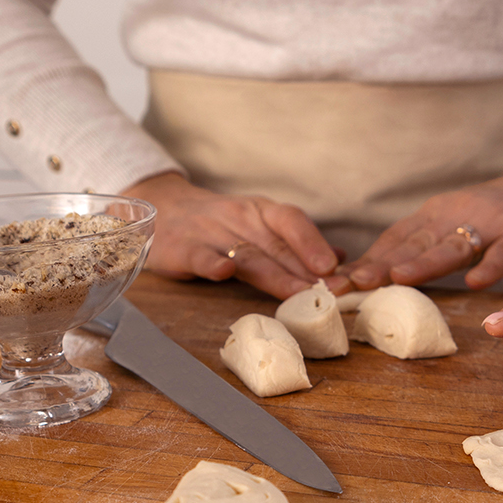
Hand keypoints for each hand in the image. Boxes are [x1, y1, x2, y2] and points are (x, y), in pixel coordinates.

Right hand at [122, 172, 343, 298]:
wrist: (161, 208)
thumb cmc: (220, 225)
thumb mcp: (259, 226)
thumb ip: (296, 244)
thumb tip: (341, 258)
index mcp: (261, 212)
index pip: (292, 221)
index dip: (314, 243)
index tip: (335, 268)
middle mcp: (241, 219)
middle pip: (277, 246)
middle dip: (306, 271)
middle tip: (332, 294)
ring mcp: (212, 233)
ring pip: (248, 256)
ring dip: (275, 275)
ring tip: (297, 293)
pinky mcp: (184, 249)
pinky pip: (201, 255)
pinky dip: (212, 264)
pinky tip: (224, 273)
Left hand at [343, 156, 502, 290]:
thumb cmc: (488, 221)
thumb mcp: (446, 230)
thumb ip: (415, 251)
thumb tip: (369, 278)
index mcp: (432, 218)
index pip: (394, 242)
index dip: (366, 263)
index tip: (336, 284)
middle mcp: (453, 218)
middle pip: (415, 244)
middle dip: (382, 264)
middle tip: (353, 283)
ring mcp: (487, 225)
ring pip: (452, 246)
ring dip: (425, 263)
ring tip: (399, 279)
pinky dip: (489, 266)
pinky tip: (474, 283)